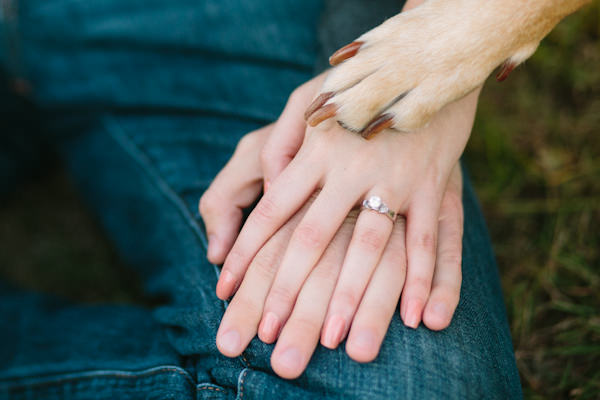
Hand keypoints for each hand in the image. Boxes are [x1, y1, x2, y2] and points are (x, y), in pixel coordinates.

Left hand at [215, 72, 477, 351]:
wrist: (423, 66)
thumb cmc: (357, 92)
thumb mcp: (308, 99)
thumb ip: (280, 140)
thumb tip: (269, 183)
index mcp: (312, 150)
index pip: (270, 211)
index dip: (246, 253)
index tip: (226, 290)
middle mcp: (347, 167)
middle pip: (311, 237)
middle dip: (288, 288)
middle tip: (270, 334)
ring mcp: (391, 176)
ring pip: (367, 245)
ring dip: (352, 294)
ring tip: (336, 340)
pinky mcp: (431, 183)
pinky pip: (425, 238)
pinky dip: (421, 278)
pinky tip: (415, 317)